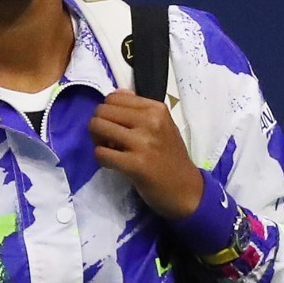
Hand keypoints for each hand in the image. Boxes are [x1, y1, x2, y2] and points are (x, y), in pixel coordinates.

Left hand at [88, 88, 203, 219]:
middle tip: (108, 140)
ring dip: (97, 141)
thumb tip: (117, 92)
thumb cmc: (170, 157)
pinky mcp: (136, 164)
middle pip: (102, 111)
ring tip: (110, 151)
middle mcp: (150, 121)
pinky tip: (113, 164)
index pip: (113, 97)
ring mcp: (143, 142)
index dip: (107, 112)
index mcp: (156, 109)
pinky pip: (101, 153)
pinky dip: (101, 158)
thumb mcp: (161, 125)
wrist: (186, 189)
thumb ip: (139, 109)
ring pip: (98, 127)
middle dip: (98, 126)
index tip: (114, 126)